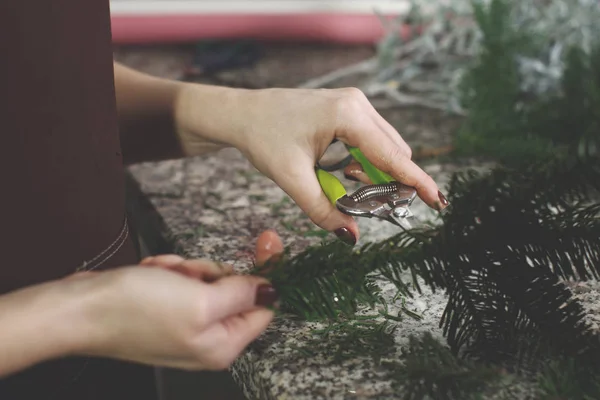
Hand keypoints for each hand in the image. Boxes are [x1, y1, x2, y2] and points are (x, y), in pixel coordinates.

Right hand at [68, 231, 282, 370]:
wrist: (81, 306)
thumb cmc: (134, 309)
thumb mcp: (200, 300)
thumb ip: (241, 294)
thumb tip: (273, 291)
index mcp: (222, 345)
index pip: (264, 307)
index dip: (265, 274)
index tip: (266, 243)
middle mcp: (206, 338)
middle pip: (234, 289)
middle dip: (209, 272)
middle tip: (186, 276)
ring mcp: (185, 323)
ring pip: (206, 278)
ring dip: (184, 269)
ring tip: (162, 278)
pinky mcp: (166, 308)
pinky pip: (182, 278)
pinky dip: (168, 271)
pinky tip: (151, 277)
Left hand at [176, 86, 447, 243]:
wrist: (242, 114)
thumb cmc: (263, 138)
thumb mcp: (292, 179)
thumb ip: (323, 209)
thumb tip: (351, 236)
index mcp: (347, 115)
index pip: (392, 154)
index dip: (416, 180)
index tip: (438, 200)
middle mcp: (357, 104)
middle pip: (393, 152)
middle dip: (389, 182)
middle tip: (369, 205)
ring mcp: (354, 104)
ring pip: (384, 147)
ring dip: (373, 174)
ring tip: (345, 186)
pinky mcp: (348, 110)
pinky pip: (370, 142)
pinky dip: (364, 163)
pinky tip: (342, 171)